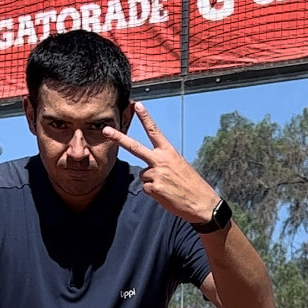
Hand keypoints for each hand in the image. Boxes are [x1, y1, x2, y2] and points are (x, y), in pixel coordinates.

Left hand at [103, 103, 223, 224]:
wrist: (202, 203)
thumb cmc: (191, 185)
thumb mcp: (179, 166)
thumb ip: (163, 163)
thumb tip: (148, 169)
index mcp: (169, 152)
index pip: (154, 131)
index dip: (145, 117)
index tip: (137, 105)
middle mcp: (161, 160)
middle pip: (135, 147)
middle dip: (118, 138)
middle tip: (105, 130)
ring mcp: (157, 174)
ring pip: (143, 175)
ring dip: (152, 182)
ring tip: (168, 187)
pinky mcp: (155, 188)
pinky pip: (146, 189)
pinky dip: (154, 193)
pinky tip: (166, 194)